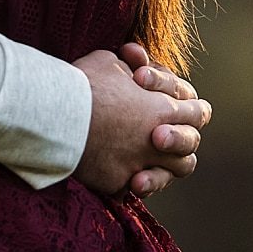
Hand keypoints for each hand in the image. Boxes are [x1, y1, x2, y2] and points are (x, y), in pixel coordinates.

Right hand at [73, 48, 209, 198]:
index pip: (198, 113)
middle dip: (181, 140)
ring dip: (162, 168)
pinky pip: (130, 189)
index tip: (182, 109)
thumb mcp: (107, 62)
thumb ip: (128, 66)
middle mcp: (159, 142)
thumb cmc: (83, 84)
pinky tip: (115, 174)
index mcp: (163, 110)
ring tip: (145, 161)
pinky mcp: (116, 182)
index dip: (193, 110)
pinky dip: (127, 183)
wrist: (54, 114)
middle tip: (159, 136)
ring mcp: (139, 165)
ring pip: (169, 174)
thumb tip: (131, 64)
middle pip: (190, 148)